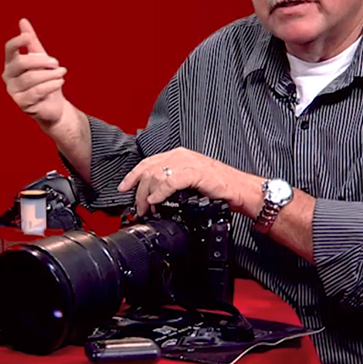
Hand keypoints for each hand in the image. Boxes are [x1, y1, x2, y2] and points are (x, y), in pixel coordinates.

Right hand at [2, 18, 68, 127]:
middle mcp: (8, 76)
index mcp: (11, 63)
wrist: (54, 104)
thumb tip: (23, 21)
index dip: (17, 41)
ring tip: (62, 73)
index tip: (28, 37)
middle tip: (56, 63)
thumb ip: (32, 41)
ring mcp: (13, 91)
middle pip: (21, 62)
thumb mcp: (41, 58)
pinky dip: (51, 85)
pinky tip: (60, 82)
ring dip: (50, 74)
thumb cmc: (45, 79)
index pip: (9, 49)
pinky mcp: (22, 103)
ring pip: (31, 78)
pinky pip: (37, 91)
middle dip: (41, 61)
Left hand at [117, 147, 262, 216]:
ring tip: (146, 208)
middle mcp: (181, 155)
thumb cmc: (218, 187)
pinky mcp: (196, 172)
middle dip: (138, 190)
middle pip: (149, 169)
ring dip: (147, 194)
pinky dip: (160, 192)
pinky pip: (171, 181)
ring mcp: (188, 162)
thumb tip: (152, 196)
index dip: (132, 176)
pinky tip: (156, 201)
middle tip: (137, 207)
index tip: (123, 188)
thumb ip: (172, 182)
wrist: (239, 190)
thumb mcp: (189, 181)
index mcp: (178, 155)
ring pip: (157, 174)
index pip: (148, 162)